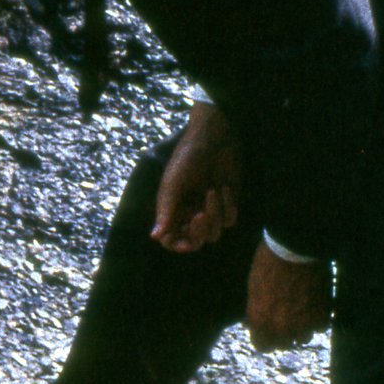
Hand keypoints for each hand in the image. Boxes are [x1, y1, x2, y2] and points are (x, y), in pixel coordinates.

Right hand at [151, 104, 243, 252]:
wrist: (216, 138)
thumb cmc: (189, 157)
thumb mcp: (174, 183)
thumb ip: (166, 210)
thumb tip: (154, 237)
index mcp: (172, 209)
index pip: (171, 239)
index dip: (177, 245)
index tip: (187, 244)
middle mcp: (189, 212)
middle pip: (195, 240)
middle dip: (199, 232)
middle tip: (201, 215)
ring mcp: (209, 209)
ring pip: (214, 232)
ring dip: (215, 213)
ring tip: (213, 190)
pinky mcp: (227, 204)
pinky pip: (230, 220)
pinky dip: (228, 205)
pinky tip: (225, 187)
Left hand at [246, 241, 331, 350]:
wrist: (295, 248)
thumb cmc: (269, 261)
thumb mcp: (254, 287)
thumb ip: (257, 309)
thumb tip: (253, 321)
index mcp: (260, 320)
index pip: (262, 345)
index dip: (266, 338)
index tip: (269, 332)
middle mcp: (280, 328)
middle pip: (284, 345)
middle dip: (284, 334)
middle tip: (287, 319)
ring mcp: (303, 324)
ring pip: (304, 338)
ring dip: (303, 328)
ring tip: (303, 310)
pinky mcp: (322, 315)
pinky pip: (321, 326)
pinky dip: (319, 318)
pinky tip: (316, 304)